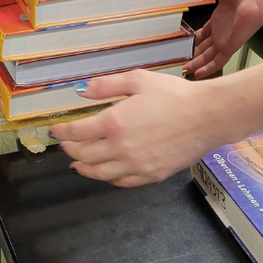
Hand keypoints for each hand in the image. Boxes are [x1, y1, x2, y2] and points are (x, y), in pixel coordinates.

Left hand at [51, 69, 219, 186]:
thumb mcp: (137, 80)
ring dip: (84, 169)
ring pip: (100, 174)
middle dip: (70, 150)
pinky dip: (109, 179)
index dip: (61, 132)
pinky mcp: (152, 175)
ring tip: (77, 165)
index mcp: (114, 123)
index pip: (77, 133)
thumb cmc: (174, 95)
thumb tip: (81, 91)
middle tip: (65, 145)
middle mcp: (121, 149)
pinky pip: (123, 182)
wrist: (207, 116)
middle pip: (84, 156)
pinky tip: (107, 173)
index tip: (55, 130)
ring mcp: (137, 165)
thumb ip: (106, 86)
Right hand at [184, 0, 262, 78]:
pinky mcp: (230, 47)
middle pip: (205, 47)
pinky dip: (207, 69)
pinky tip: (197, 74)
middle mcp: (222, 31)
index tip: (188, 43)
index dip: (196, 39)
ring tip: (186, 70)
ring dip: (197, 64)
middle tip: (184, 61)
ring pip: (209, 57)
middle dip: (195, 54)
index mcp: (219, 19)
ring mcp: (225, 40)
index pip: (205, 33)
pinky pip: (217, 62)